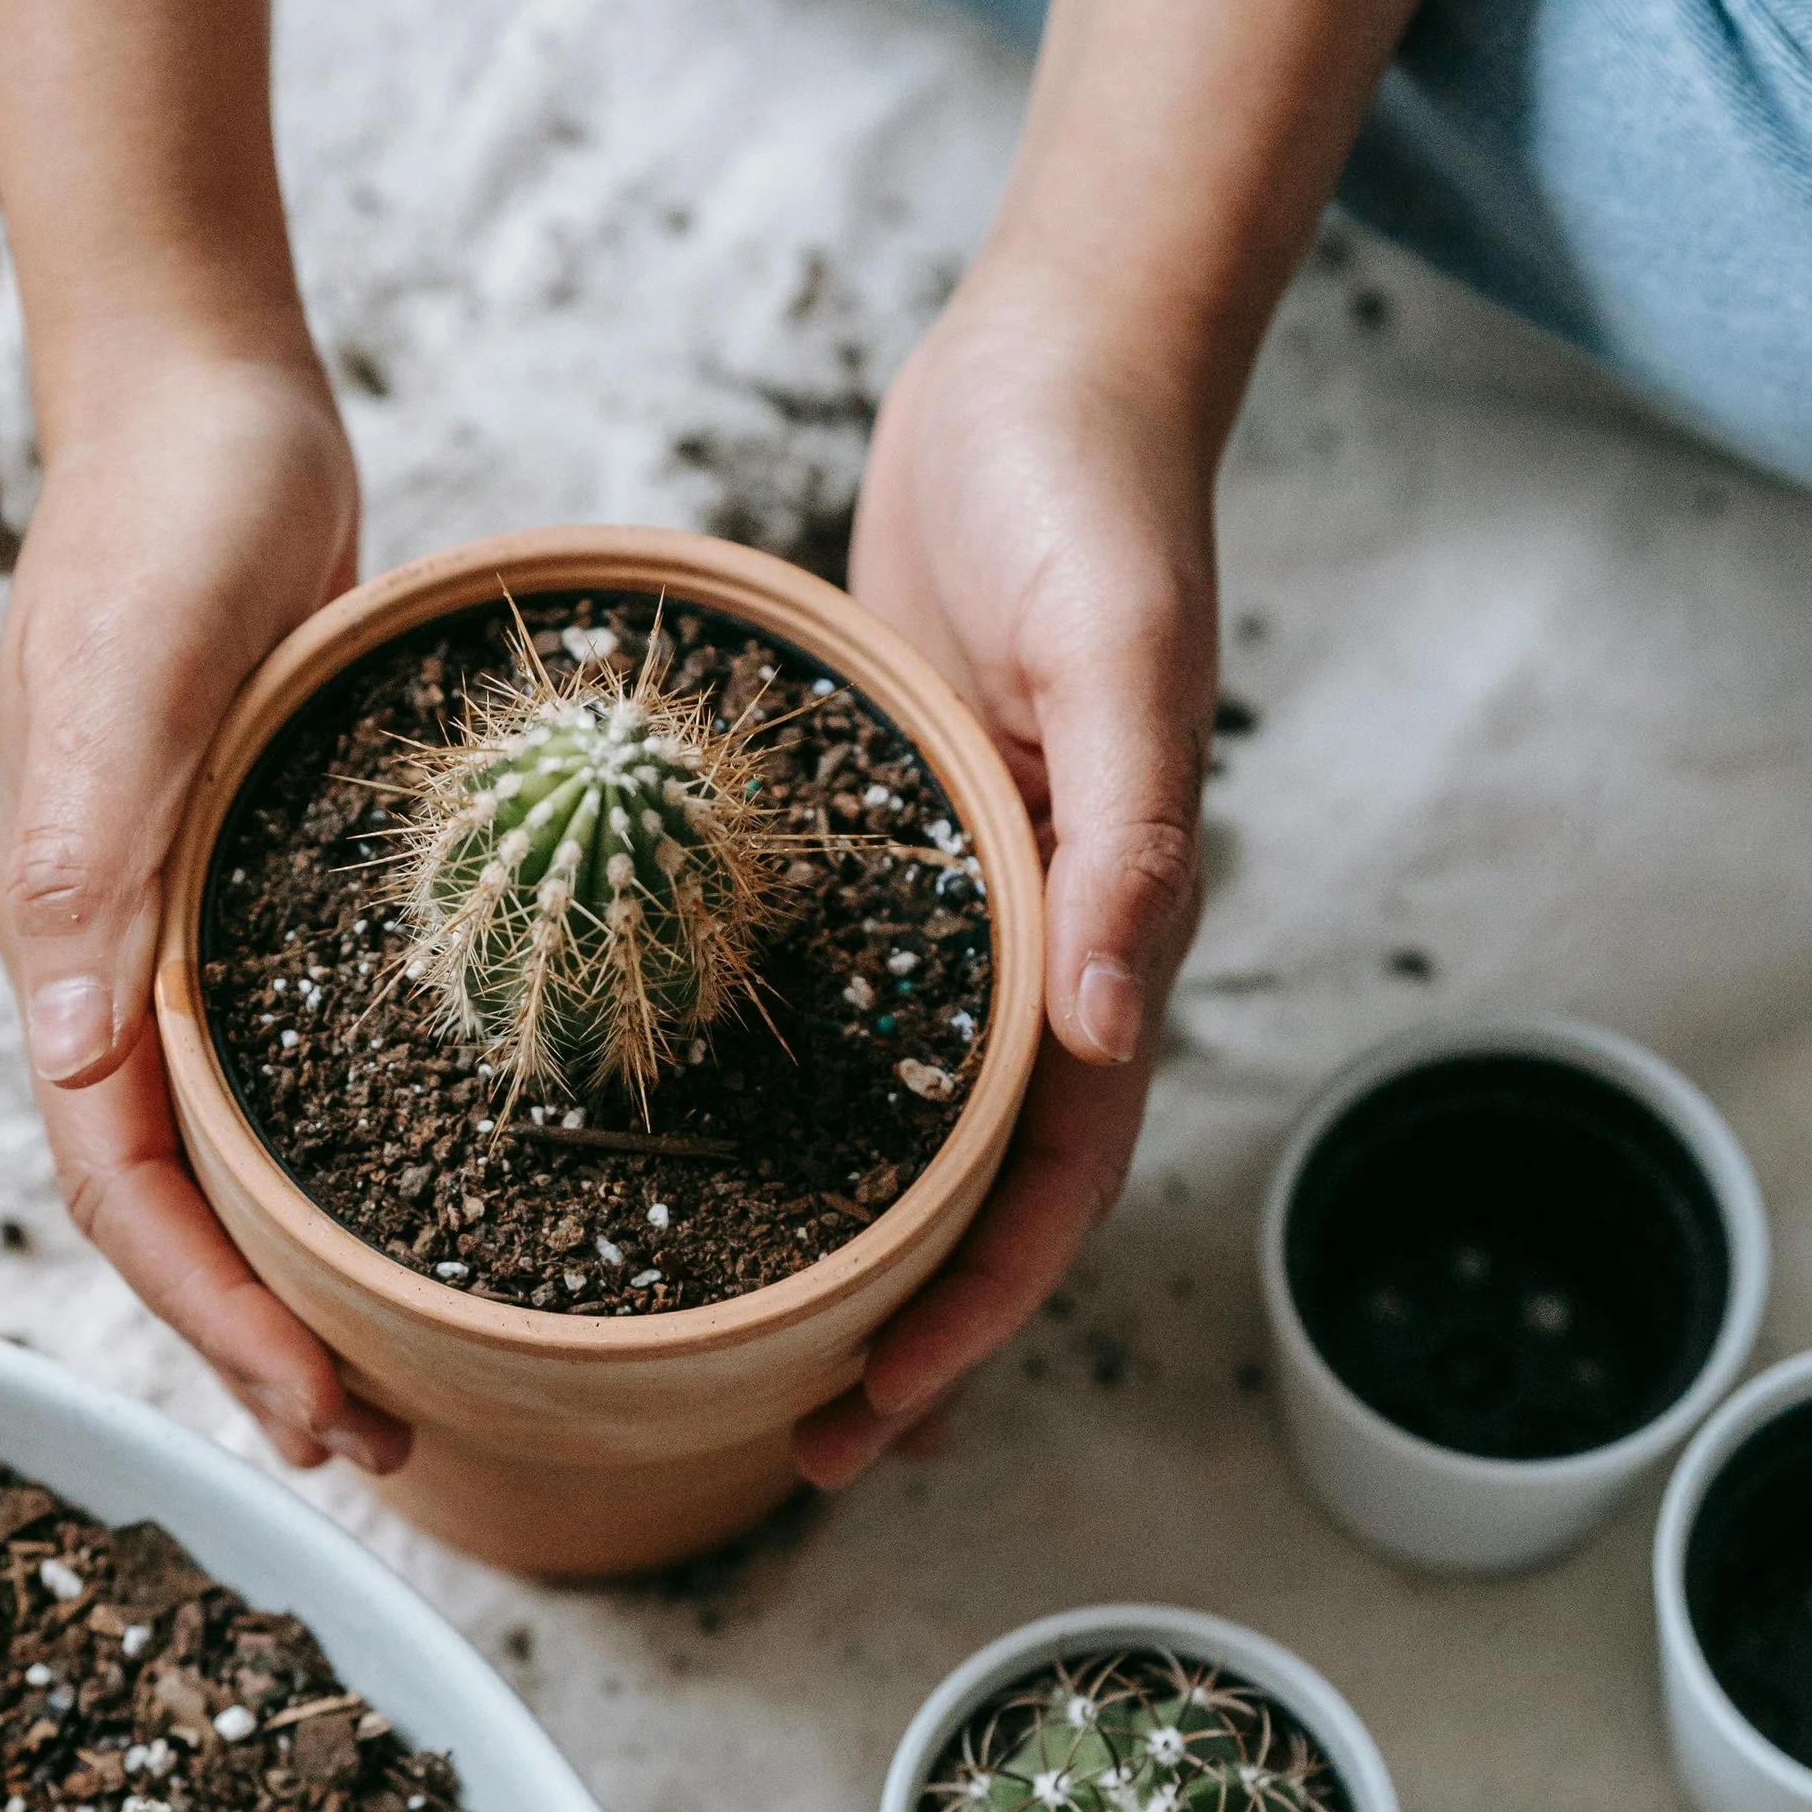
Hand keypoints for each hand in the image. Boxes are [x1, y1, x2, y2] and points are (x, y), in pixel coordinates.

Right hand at [0, 332, 411, 1477]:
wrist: (211, 401)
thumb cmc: (168, 519)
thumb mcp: (130, 675)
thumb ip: (87, 853)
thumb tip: (73, 1051)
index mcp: (68, 938)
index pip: (122, 1186)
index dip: (211, 1317)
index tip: (317, 1412)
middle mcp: (118, 959)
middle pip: (173, 1203)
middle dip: (259, 1339)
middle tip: (379, 1443)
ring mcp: (187, 926)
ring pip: (230, 1148)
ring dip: (302, 1269)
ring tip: (404, 1367)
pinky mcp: (259, 886)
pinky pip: (289, 1059)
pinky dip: (344, 1151)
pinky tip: (433, 1192)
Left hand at [792, 274, 1217, 1486]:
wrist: (1051, 368)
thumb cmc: (1096, 497)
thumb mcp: (1116, 651)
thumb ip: (1130, 833)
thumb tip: (1114, 1021)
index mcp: (1103, 929)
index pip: (1049, 1179)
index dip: (973, 1315)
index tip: (879, 1418)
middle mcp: (1032, 942)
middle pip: (973, 1187)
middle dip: (900, 1327)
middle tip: (796, 1443)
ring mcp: (956, 899)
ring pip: (902, 1115)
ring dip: (838, 1237)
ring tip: (734, 1341)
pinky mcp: (885, 839)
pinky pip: (834, 1000)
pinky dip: (780, 1092)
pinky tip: (681, 1137)